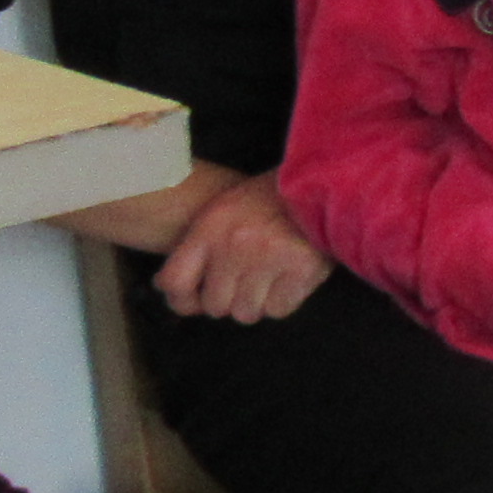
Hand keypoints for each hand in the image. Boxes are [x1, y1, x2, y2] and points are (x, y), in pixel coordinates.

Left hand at [150, 169, 332, 325]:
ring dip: (257, 302)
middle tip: (245, 282)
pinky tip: (289, 279)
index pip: (175, 282)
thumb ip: (200, 244)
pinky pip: (278, 309)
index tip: (195, 299)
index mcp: (211, 227)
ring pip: (246, 312)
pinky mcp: (301, 270)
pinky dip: (283, 300)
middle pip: (214, 305)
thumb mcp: (227, 208)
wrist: (326, 180)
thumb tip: (167, 287)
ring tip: (270, 278)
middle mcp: (235, 245)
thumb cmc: (273, 195)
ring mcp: (269, 259)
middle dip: (229, 299)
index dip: (182, 300)